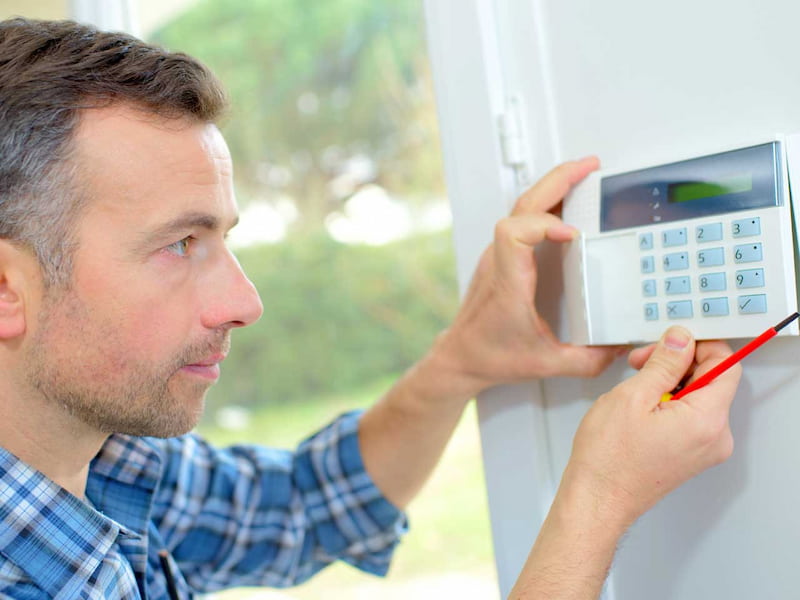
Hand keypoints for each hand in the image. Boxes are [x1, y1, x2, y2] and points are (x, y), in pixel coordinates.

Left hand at [431, 157, 620, 397]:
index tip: (574, 234)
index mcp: (509, 281)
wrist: (459, 356)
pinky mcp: (501, 258)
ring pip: (520, 206)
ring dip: (553, 186)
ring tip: (583, 175)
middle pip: (523, 204)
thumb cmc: (489, 355)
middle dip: (558, 180)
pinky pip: (521, 217)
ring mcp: (498, 256)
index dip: (545, 223)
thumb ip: (587, 360)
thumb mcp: (546, 364)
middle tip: (591, 167)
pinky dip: (546, 203)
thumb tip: (619, 348)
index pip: (515, 231)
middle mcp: (500, 262)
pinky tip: (566, 203)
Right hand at [564, 326, 740, 527]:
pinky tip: (640, 407)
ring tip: (635, 389)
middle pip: (712, 379)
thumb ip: (664, 363)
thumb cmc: (609, 458)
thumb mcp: (633, 396)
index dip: (697, 346)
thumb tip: (681, 340)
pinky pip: (691, 416)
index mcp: (706, 420)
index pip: (726, 365)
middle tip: (642, 363)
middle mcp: (715, 437)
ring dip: (670, 382)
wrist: (598, 498)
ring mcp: (704, 448)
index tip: (671, 343)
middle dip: (677, 363)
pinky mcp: (692, 454)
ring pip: (699, 396)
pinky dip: (669, 402)